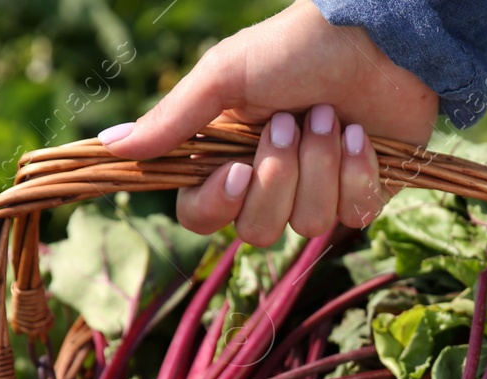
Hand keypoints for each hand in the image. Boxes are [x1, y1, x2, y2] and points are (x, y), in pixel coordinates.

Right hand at [98, 0, 438, 244]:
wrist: (376, 39)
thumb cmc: (296, 48)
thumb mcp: (225, 76)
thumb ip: (173, 119)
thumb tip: (110, 146)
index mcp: (228, 156)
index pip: (201, 216)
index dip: (218, 205)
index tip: (239, 171)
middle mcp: (270, 182)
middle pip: (257, 231)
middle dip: (279, 176)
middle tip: (291, 120)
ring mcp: (318, 192)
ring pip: (308, 225)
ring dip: (320, 165)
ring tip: (330, 116)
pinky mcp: (362, 196)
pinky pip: (353, 217)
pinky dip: (358, 173)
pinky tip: (363, 135)